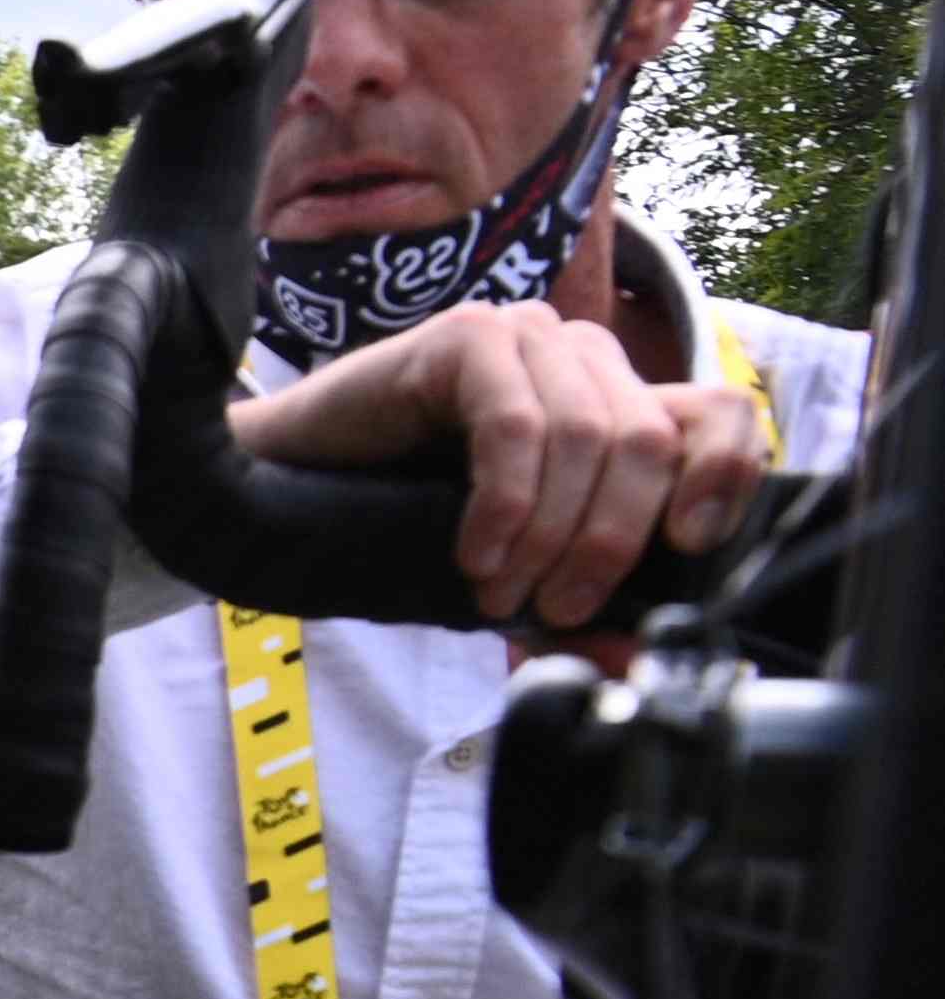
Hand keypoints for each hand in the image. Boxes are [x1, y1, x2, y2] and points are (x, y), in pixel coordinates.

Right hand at [225, 299, 771, 629]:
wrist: (276, 485)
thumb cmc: (390, 520)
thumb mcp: (505, 569)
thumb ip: (567, 607)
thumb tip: (630, 661)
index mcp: (611, 398)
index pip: (717, 414)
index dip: (721, 479)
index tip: (685, 550)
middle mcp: (578, 354)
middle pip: (649, 440)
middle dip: (608, 541)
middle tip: (557, 609)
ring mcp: (523, 337)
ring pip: (586, 437)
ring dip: (547, 535)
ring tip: (496, 591)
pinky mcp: (466, 338)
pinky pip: (515, 426)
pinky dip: (502, 505)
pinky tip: (472, 553)